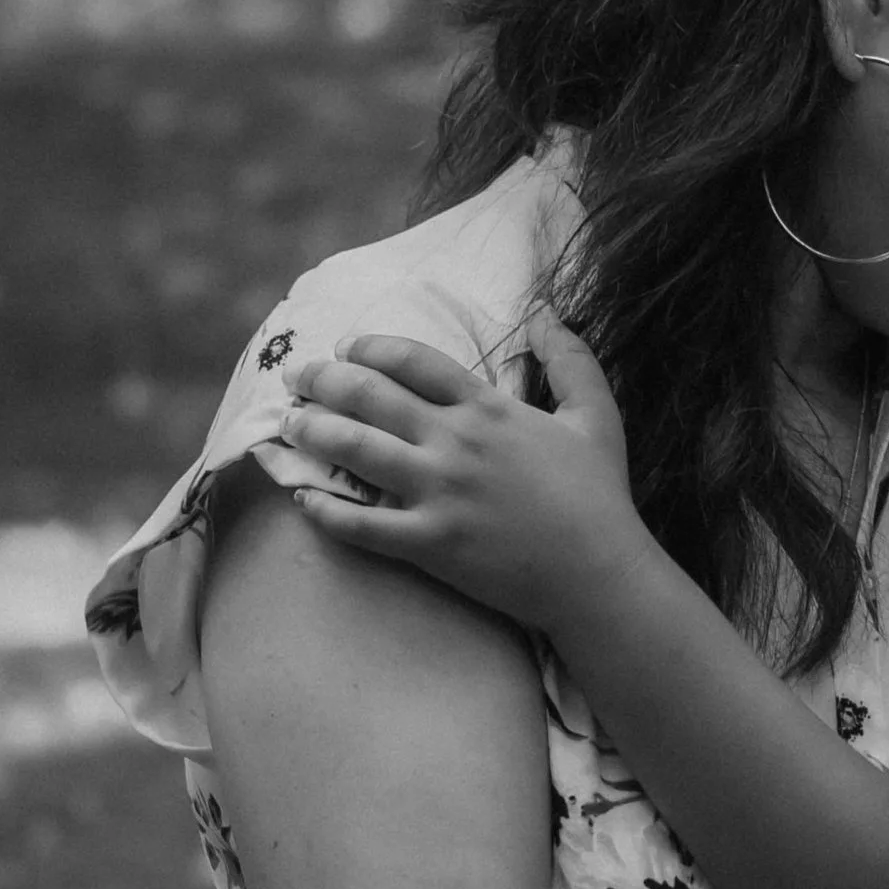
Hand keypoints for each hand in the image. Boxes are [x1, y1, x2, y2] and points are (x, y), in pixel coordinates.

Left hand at [275, 322, 641, 630]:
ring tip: (288, 424)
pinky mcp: (429, 544)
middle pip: (371, 396)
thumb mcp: (598, 415)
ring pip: (355, 450)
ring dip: (313, 431)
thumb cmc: (600, 497)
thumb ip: (571, 358)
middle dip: (324, 380)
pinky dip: (324, 509)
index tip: (347, 346)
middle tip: (296, 377)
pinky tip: (303, 497)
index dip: (372, 347)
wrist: (600, 576)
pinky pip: (360, 524)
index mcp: (489, 409)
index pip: (415, 360)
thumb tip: (546, 312)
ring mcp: (439, 494)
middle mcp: (456, 443)